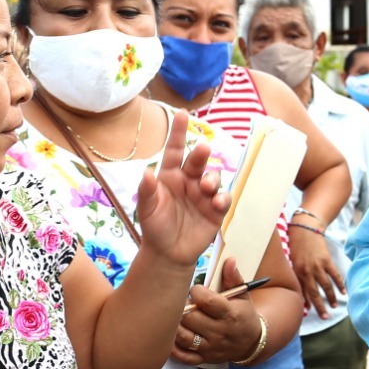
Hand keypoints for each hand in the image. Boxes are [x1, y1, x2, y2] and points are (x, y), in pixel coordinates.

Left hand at [137, 110, 229, 268]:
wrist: (168, 254)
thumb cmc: (155, 226)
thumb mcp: (147, 209)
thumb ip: (147, 191)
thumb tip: (146, 172)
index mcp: (171, 175)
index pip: (175, 150)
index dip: (179, 133)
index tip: (183, 114)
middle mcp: (189, 180)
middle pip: (198, 161)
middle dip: (202, 154)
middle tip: (204, 149)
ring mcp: (203, 195)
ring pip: (214, 177)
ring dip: (212, 179)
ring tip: (206, 187)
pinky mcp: (215, 211)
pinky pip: (223, 199)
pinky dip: (222, 198)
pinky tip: (216, 202)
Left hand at [171, 258, 262, 365]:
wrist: (250, 342)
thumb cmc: (243, 314)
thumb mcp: (242, 294)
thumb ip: (233, 277)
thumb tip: (229, 260)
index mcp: (231, 314)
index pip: (207, 301)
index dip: (196, 292)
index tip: (196, 289)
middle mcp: (220, 333)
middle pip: (191, 318)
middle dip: (184, 307)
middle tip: (183, 301)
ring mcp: (211, 348)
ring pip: (184, 337)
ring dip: (176, 324)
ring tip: (176, 315)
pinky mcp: (203, 359)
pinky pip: (183, 356)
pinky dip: (173, 347)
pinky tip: (171, 335)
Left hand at [288, 225, 344, 319]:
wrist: (305, 228)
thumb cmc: (296, 245)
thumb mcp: (291, 260)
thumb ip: (296, 275)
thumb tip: (300, 291)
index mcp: (297, 272)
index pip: (302, 292)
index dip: (307, 303)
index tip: (309, 313)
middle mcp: (307, 271)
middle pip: (315, 293)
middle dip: (320, 307)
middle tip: (325, 317)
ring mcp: (318, 266)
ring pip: (326, 286)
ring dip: (331, 298)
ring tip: (334, 306)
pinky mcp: (327, 260)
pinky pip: (335, 276)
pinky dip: (340, 285)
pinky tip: (343, 292)